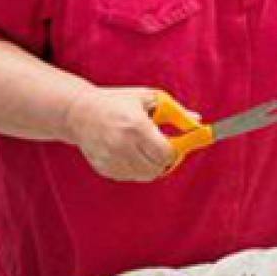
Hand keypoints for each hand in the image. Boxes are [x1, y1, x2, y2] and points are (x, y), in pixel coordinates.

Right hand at [62, 87, 176, 180]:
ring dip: (151, 166)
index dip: (175, 151)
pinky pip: (129, 176)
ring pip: (144, 175)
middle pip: (157, 168)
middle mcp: (122, 145)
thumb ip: (174, 112)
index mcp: (136, 126)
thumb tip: (197, 121)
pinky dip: (135, 169)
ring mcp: (111, 159)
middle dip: (164, 160)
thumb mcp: (147, 99)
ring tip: (145, 149)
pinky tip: (130, 153)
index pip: (165, 153)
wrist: (78, 112)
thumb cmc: (117, 102)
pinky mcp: (103, 168)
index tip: (175, 145)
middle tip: (162, 149)